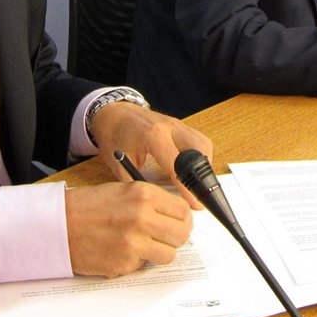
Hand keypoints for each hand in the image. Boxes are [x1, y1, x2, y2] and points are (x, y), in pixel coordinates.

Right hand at [64, 182, 192, 276]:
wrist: (58, 224)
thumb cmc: (88, 206)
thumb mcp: (123, 190)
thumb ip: (150, 201)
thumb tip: (176, 215)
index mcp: (144, 195)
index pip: (183, 210)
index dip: (183, 219)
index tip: (178, 223)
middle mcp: (142, 217)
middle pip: (182, 235)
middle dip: (176, 238)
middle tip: (165, 237)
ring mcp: (134, 243)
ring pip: (169, 254)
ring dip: (159, 252)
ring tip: (143, 245)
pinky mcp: (125, 263)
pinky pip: (144, 265)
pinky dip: (136, 261)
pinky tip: (120, 250)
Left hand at [89, 101, 213, 208]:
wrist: (112, 113)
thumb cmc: (113, 135)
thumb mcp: (119, 163)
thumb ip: (137, 182)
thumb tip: (155, 201)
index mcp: (153, 137)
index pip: (177, 166)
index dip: (187, 188)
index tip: (195, 203)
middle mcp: (169, 127)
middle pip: (200, 150)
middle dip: (202, 174)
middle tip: (198, 192)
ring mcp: (176, 124)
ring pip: (203, 143)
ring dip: (204, 163)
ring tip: (196, 180)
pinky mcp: (179, 124)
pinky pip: (198, 139)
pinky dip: (200, 154)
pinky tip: (191, 167)